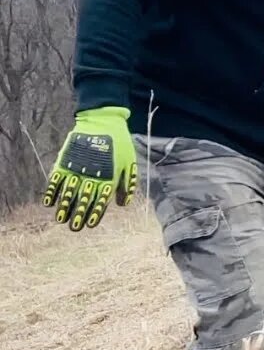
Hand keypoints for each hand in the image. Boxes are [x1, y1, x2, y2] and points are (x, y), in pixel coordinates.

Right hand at [42, 106, 137, 230]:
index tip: (90, 225)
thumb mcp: (130, 163)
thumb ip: (128, 184)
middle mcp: (92, 175)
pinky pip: (56, 179)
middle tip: (74, 228)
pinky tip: (48, 203)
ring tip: (60, 220)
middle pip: (84, 199)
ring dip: (64, 207)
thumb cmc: (120, 143)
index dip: (95, 213)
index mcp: (109, 177)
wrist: (103, 121)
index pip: (101, 200)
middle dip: (79, 215)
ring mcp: (77, 168)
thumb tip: (121, 204)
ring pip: (69, 192)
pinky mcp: (65, 161)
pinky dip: (52, 191)